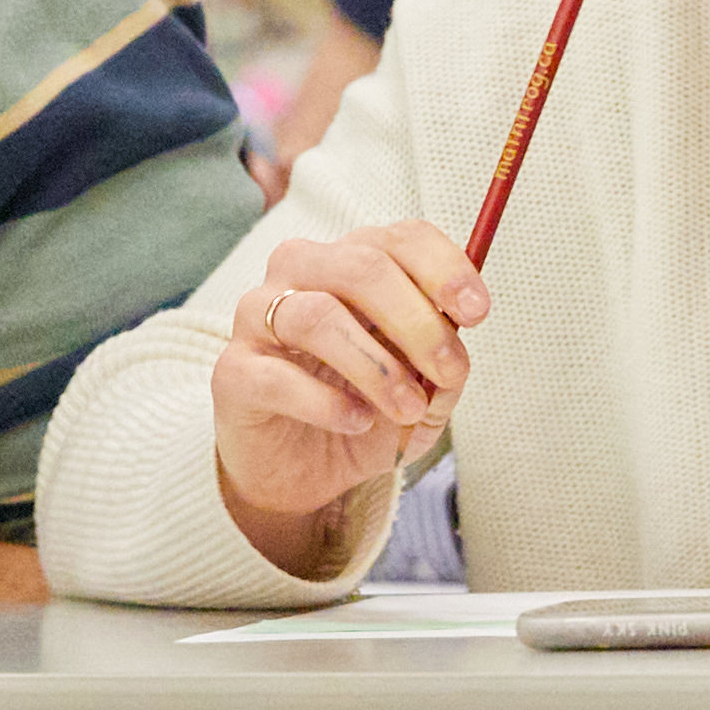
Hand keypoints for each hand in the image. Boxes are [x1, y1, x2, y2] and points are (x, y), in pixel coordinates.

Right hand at [209, 223, 482, 566]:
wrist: (297, 472)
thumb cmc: (361, 412)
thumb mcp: (422, 394)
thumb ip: (442, 370)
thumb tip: (456, 354)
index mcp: (353, 263)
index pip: (400, 238)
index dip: (443, 268)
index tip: (476, 312)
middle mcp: (301, 274)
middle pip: (361, 265)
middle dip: (417, 320)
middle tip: (448, 370)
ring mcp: (258, 318)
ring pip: (317, 314)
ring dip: (377, 366)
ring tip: (408, 407)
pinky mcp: (233, 372)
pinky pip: (278, 376)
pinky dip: (327, 402)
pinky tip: (356, 421)